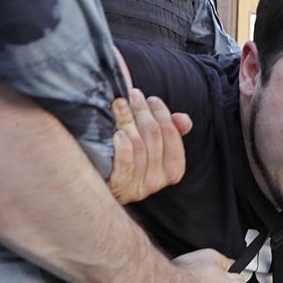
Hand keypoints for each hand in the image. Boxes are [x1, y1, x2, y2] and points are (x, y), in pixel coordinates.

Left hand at [108, 88, 192, 203]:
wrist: (100, 183)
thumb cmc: (131, 159)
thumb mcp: (154, 146)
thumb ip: (171, 131)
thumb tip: (182, 118)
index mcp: (173, 170)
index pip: (172, 133)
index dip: (162, 113)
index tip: (151, 99)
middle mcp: (158, 181)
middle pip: (154, 135)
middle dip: (143, 111)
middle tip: (133, 95)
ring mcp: (139, 186)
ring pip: (138, 144)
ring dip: (127, 119)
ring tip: (119, 105)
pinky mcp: (119, 186)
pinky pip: (125, 161)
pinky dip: (122, 144)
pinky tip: (116, 132)